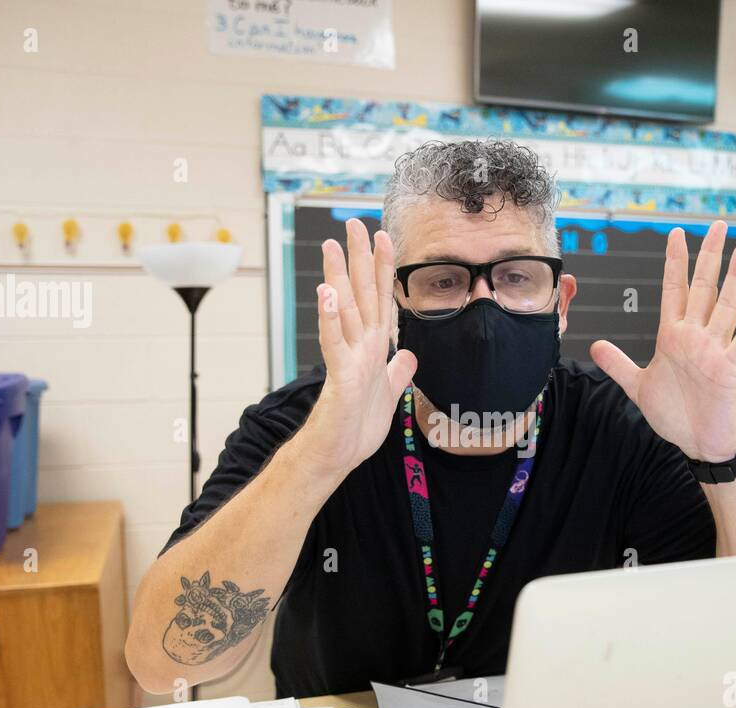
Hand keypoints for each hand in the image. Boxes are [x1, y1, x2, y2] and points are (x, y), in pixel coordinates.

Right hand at [301, 219, 416, 476]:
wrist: (337, 456)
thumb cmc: (356, 427)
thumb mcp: (388, 394)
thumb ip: (398, 372)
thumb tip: (409, 355)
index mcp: (373, 348)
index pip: (381, 299)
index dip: (384, 269)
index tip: (385, 236)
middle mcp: (359, 347)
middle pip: (360, 295)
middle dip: (359, 259)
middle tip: (353, 224)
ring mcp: (347, 360)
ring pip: (344, 312)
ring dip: (338, 279)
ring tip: (332, 248)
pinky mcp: (340, 380)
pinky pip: (335, 345)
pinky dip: (330, 320)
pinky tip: (326, 295)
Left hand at [589, 221, 735, 461]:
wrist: (698, 442)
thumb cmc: (676, 414)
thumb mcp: (638, 386)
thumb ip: (618, 364)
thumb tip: (595, 345)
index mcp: (673, 336)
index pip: (674, 290)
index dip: (675, 262)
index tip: (676, 234)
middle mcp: (696, 336)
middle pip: (703, 288)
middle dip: (708, 256)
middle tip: (717, 225)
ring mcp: (714, 350)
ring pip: (726, 306)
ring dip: (735, 279)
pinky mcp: (730, 368)